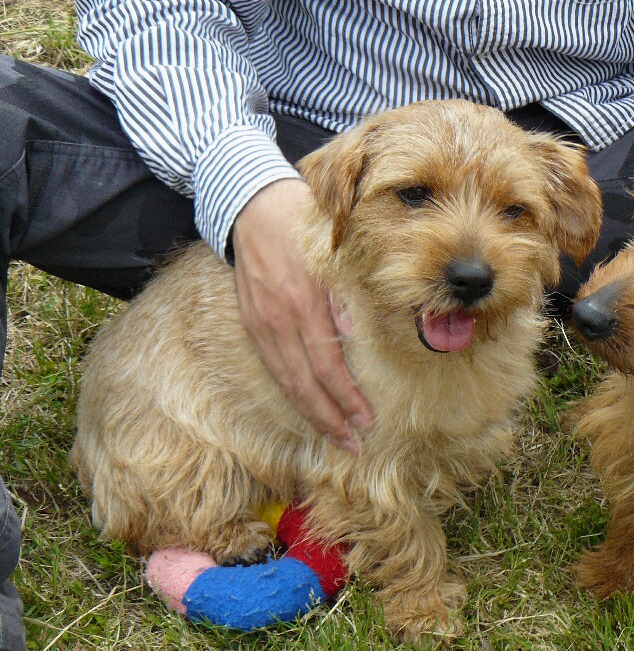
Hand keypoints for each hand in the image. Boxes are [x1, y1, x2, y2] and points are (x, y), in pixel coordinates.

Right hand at [231, 178, 372, 451]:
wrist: (250, 205)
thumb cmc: (301, 224)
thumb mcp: (330, 251)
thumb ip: (341, 293)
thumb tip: (353, 332)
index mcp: (302, 303)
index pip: (326, 365)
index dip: (345, 397)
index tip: (366, 420)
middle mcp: (278, 320)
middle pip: (304, 383)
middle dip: (329, 419)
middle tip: (353, 444)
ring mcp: (260, 323)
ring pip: (285, 380)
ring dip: (310, 413)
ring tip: (333, 437)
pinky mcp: (251, 322)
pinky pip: (272, 366)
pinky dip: (290, 392)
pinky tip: (306, 407)